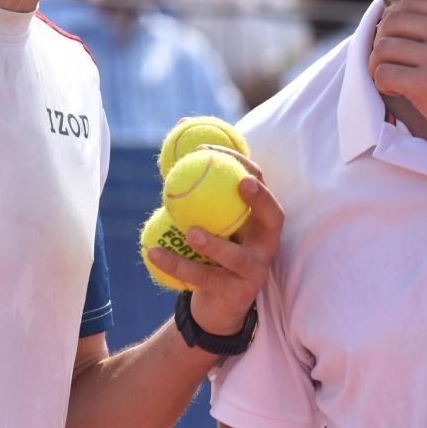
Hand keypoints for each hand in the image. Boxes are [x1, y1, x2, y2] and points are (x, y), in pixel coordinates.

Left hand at [148, 148, 283, 336]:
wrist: (215, 303)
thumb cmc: (211, 247)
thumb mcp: (207, 211)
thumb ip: (197, 173)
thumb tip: (179, 124)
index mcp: (259, 218)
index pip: (259, 183)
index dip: (240, 163)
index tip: (206, 150)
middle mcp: (266, 242)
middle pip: (274, 217)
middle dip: (261, 199)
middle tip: (241, 183)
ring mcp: (255, 271)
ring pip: (239, 257)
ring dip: (216, 244)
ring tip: (191, 232)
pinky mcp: (236, 294)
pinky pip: (204, 278)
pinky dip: (176, 264)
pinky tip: (152, 252)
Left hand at [367, 0, 426, 163]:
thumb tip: (399, 18)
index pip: (409, 2)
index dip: (393, 20)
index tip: (396, 39)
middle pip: (391, 21)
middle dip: (381, 41)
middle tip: (389, 61)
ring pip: (383, 48)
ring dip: (378, 65)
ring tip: (393, 79)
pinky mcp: (426, 84)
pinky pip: (383, 73)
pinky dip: (382, 83)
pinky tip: (396, 92)